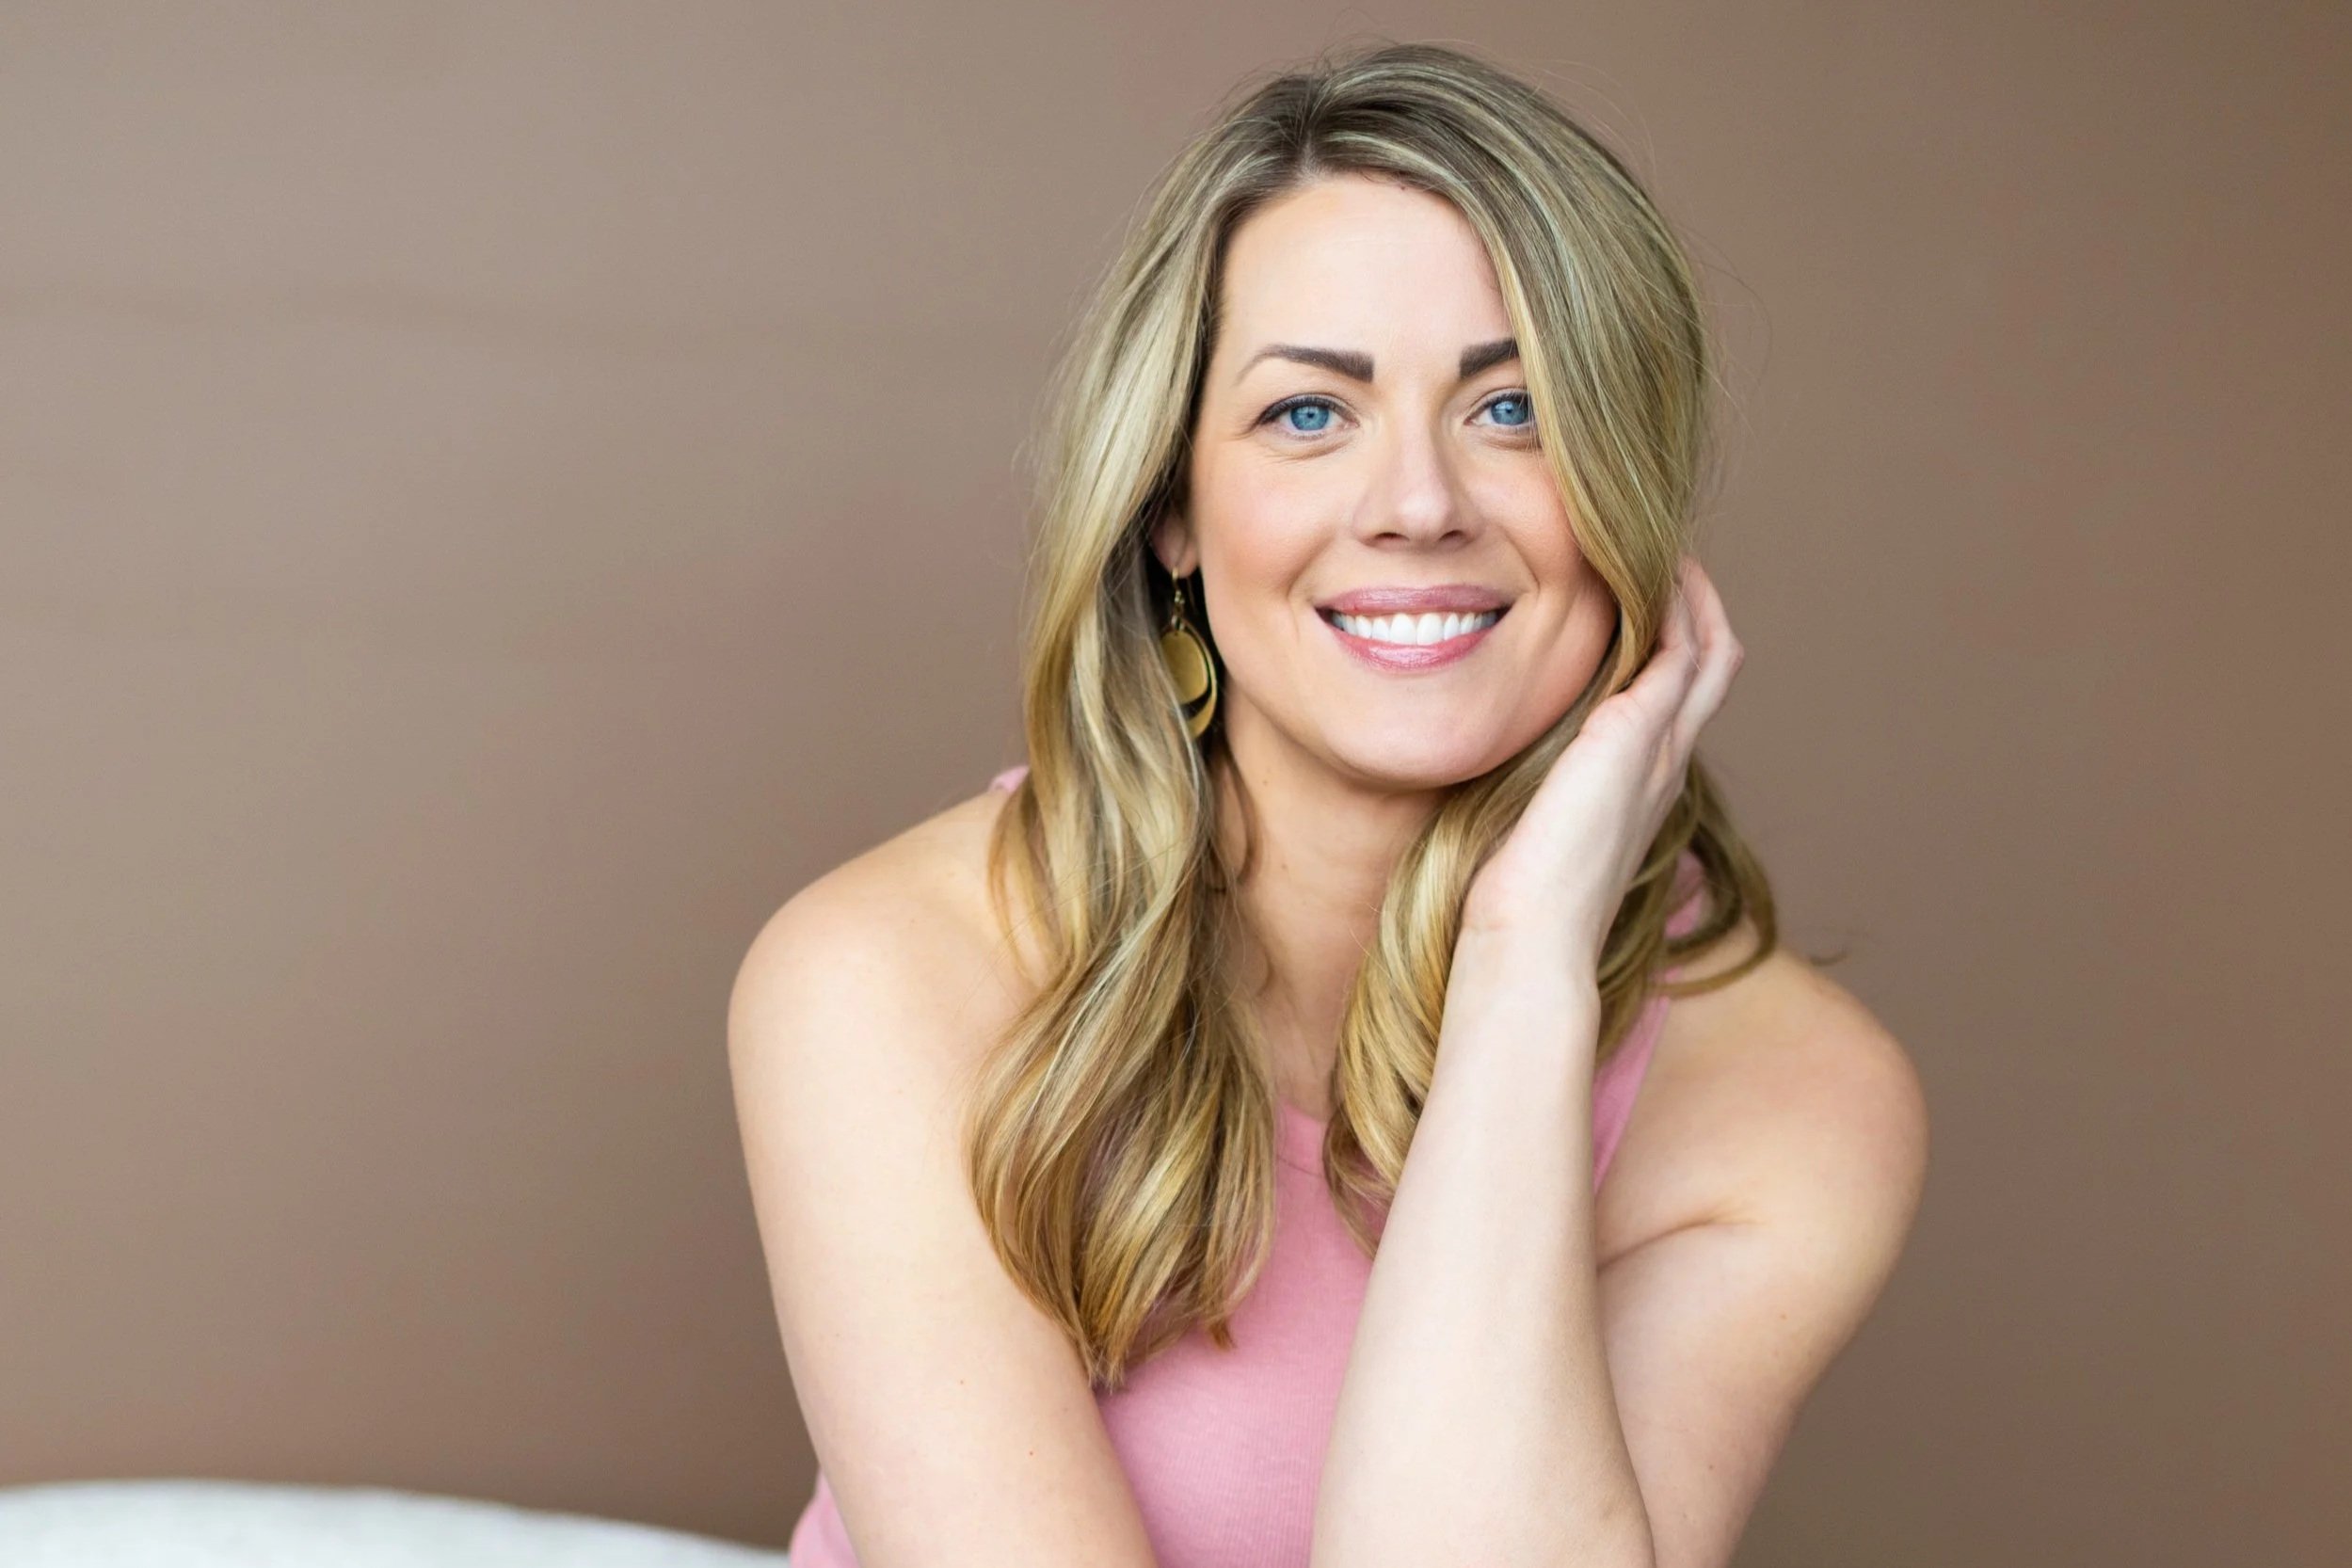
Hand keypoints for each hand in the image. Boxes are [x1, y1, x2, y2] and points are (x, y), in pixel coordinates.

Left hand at [1458, 554, 1743, 967]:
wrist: (1532, 934)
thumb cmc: (1516, 898)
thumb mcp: (1530, 826)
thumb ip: (1531, 789)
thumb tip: (1490, 768)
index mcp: (1639, 786)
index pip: (1676, 699)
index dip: (1670, 645)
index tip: (1639, 601)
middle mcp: (1662, 764)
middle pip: (1711, 663)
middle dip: (1695, 606)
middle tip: (1665, 556)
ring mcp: (1660, 749)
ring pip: (1709, 648)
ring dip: (1691, 594)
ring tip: (1663, 547)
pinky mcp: (1639, 734)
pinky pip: (1680, 647)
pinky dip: (1672, 604)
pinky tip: (1643, 569)